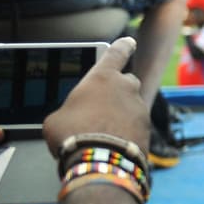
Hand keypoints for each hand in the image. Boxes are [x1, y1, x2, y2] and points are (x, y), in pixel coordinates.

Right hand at [43, 38, 148, 155]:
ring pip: (131, 105)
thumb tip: (72, 117)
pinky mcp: (147, 128)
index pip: (116, 53)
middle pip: (125, 82)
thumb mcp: (56, 117)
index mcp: (103, 77)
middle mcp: (126, 87)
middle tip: (101, 107)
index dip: (122, 46)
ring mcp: (140, 108)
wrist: (99, 161)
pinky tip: (112, 143)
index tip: (128, 42)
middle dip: (116, 90)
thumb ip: (69, 109)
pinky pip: (136, 125)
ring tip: (102, 131)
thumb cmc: (72, 134)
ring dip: (121, 114)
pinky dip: (127, 130)